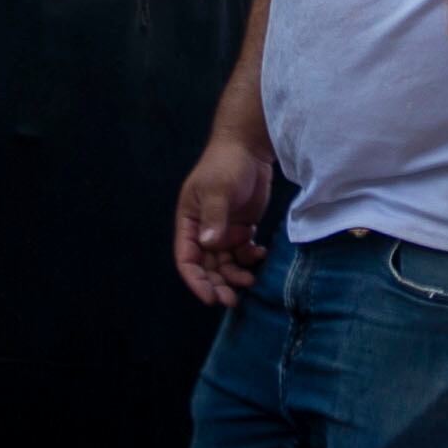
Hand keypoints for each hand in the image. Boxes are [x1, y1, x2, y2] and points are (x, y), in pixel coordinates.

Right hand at [174, 130, 274, 304]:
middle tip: (232, 300)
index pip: (187, 259)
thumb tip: (209, 244)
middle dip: (218, 284)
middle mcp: (203, 230)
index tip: (210, 297)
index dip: (196, 280)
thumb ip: (214, 217)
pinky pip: (243, 252)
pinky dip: (251, 259)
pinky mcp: (243, 228)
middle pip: (207, 267)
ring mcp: (224, 230)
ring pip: (226, 263)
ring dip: (236, 275)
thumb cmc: (226, 164)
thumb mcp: (218, 189)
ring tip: (250, 280)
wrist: (249, 147)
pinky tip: (261, 255)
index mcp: (189, 222)